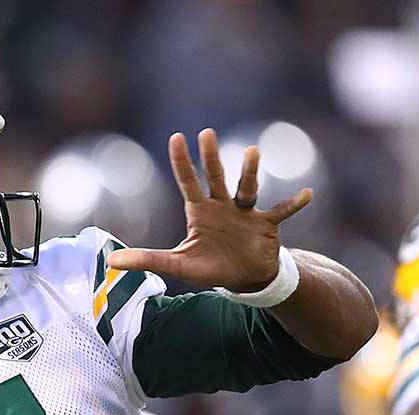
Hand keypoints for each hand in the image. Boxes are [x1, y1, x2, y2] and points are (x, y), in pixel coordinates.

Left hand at [109, 128, 311, 291]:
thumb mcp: (177, 264)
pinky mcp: (267, 226)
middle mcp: (223, 205)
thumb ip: (146, 260)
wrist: (246, 276)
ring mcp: (246, 213)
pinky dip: (293, 205)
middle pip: (215, 177)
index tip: (176, 137)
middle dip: (210, 157)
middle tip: (205, 134)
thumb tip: (111, 263)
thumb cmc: (211, 266)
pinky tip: (307, 195)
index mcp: (200, 211)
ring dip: (249, 172)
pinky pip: (281, 212)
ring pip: (247, 188)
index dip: (182, 161)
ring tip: (252, 152)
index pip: (188, 181)